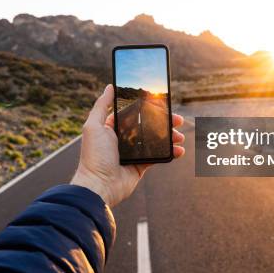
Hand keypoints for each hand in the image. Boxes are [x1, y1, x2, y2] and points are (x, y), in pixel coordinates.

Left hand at [71, 84, 184, 206]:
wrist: (99, 186)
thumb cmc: (94, 156)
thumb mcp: (93, 126)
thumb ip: (102, 105)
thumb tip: (109, 86)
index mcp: (113, 128)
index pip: (135, 113)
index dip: (149, 108)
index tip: (163, 103)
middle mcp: (123, 139)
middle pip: (149, 126)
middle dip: (164, 122)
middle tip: (177, 120)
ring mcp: (133, 153)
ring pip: (156, 140)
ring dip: (170, 137)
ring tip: (180, 136)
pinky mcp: (141, 166)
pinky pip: (158, 157)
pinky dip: (170, 153)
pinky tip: (179, 150)